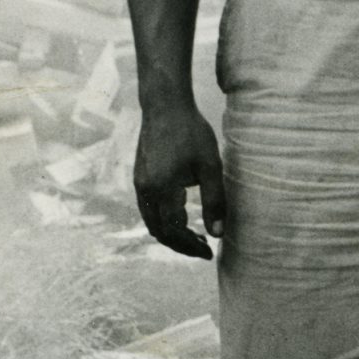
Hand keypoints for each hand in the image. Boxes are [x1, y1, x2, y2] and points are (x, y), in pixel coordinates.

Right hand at [133, 97, 226, 260]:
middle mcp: (146, 190)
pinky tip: (181, 217)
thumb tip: (218, 234)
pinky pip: (147, 209)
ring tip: (196, 236)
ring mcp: (139, 184)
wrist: (164, 106)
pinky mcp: (139, 177)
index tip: (209, 251)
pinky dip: (163, 220)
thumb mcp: (210, 167)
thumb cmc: (191, 133)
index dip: (190, 246)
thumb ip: (214, 201)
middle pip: (160, 231)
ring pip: (151, 222)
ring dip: (171, 234)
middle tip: (204, 248)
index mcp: (163, 189)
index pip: (174, 231)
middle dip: (181, 245)